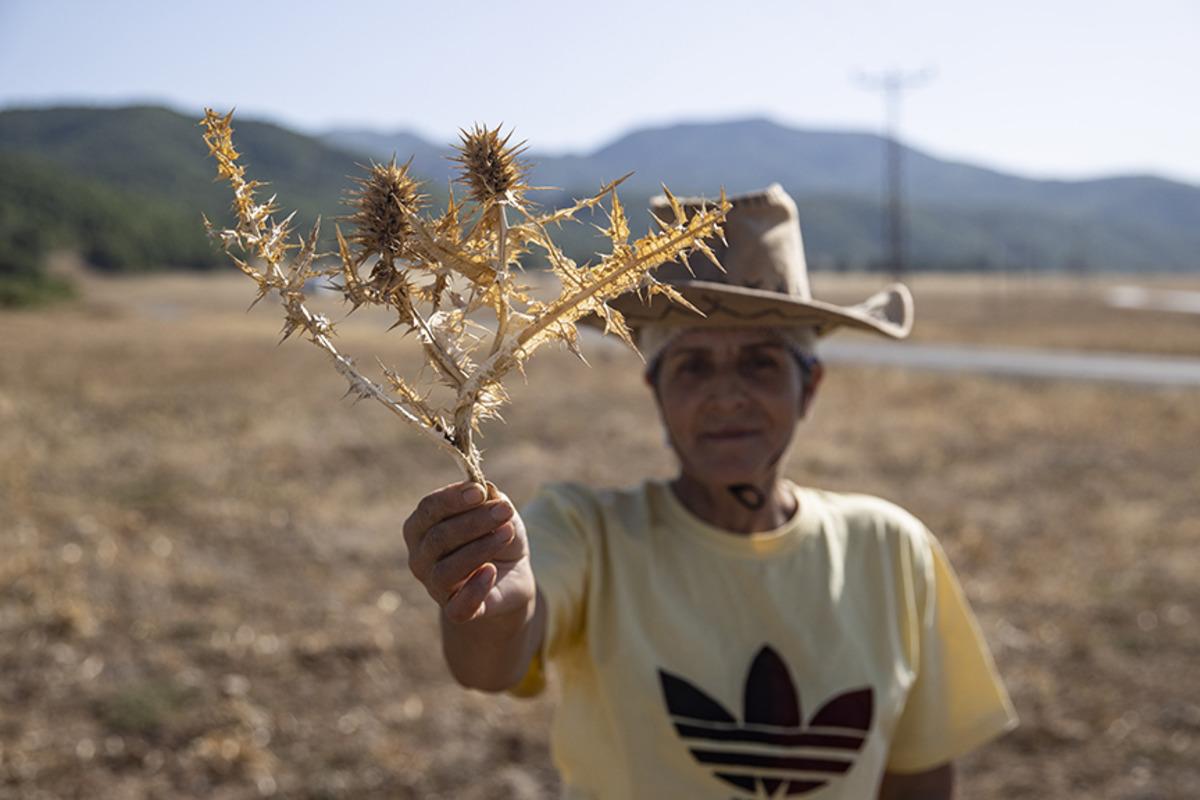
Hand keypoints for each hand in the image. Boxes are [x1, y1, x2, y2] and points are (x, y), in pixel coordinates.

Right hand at [403, 481, 534, 623]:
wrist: (511, 575)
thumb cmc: (495, 535)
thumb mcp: (497, 510)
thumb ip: (489, 499)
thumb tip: (484, 492)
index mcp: (421, 526)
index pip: (428, 509)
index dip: (453, 499)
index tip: (480, 491)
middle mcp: (420, 557)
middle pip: (439, 538)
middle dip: (475, 521)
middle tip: (505, 511)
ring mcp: (434, 586)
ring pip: (446, 571)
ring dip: (480, 549)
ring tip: (507, 533)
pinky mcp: (454, 610)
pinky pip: (458, 607)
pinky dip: (475, 589)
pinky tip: (491, 571)